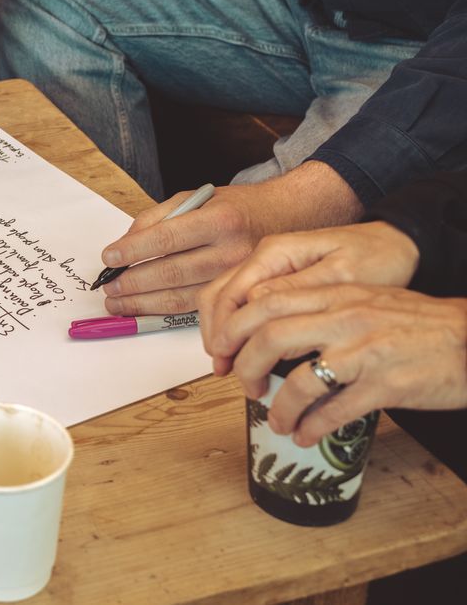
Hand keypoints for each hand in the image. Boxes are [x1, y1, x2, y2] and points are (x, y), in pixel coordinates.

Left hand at [99, 162, 362, 316]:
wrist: (290, 218)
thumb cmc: (237, 207)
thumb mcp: (199, 197)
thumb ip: (158, 217)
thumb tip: (124, 244)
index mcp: (221, 219)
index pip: (167, 237)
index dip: (133, 250)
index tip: (108, 257)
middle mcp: (233, 250)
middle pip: (172, 272)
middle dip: (132, 282)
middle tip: (107, 287)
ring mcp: (239, 277)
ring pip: (182, 296)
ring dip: (143, 302)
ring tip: (117, 302)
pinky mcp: (239, 296)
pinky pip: (196, 308)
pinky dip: (164, 310)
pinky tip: (144, 309)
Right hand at [200, 221, 418, 373]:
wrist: (397, 243)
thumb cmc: (377, 257)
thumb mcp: (342, 275)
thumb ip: (297, 288)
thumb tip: (255, 304)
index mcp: (276, 253)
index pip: (231, 294)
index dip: (223, 332)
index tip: (226, 363)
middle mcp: (265, 257)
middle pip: (219, 296)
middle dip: (217, 335)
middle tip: (225, 370)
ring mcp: (268, 267)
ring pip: (225, 299)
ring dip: (223, 332)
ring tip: (230, 365)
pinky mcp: (277, 278)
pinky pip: (243, 302)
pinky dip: (237, 326)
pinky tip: (245, 348)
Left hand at [216, 284, 466, 445]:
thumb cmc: (419, 324)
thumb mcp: (366, 300)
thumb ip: (322, 308)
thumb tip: (271, 328)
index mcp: (337, 294)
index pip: (267, 301)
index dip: (234, 327)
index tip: (222, 349)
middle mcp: (346, 318)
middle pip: (271, 337)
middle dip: (246, 366)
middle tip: (245, 386)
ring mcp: (366, 352)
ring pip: (301, 380)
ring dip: (280, 406)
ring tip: (277, 420)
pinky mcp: (387, 386)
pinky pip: (336, 411)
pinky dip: (312, 427)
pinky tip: (304, 435)